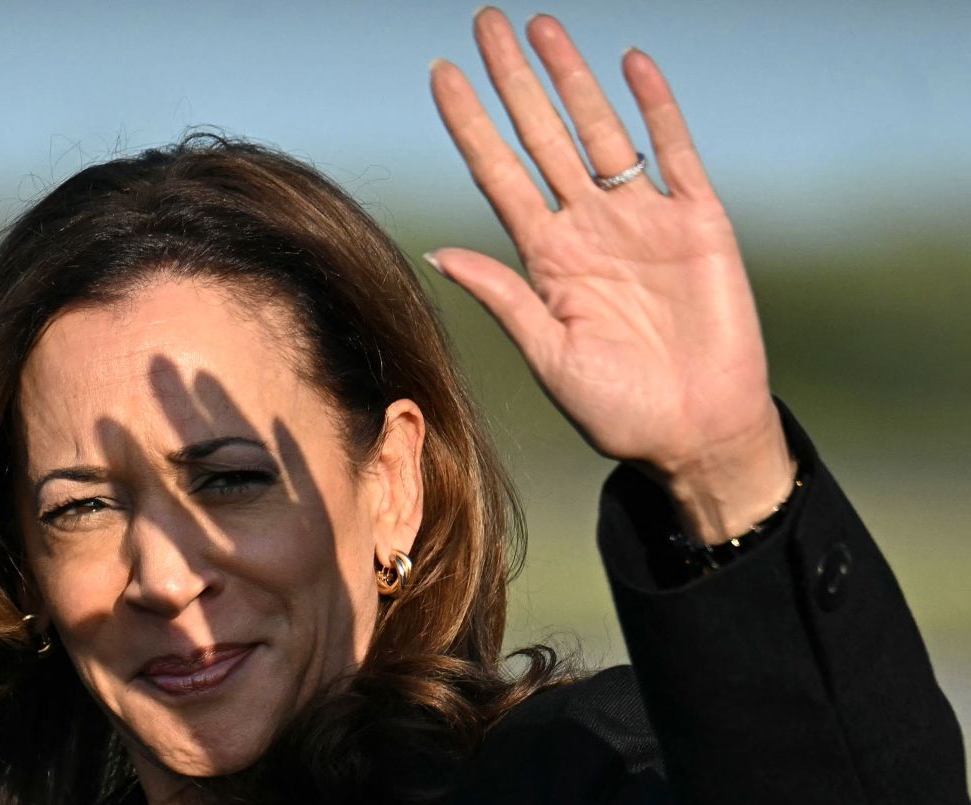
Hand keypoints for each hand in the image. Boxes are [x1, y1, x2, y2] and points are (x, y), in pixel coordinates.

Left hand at [427, 9, 794, 541]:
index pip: (498, 175)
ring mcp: (642, 221)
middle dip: (513, 81)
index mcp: (546, 260)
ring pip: (600, 132)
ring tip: (542, 27)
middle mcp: (588, 228)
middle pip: (541, 137)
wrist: (696, 433)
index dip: (470, 125)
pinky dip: (656, 108)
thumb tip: (437, 252)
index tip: (441, 75)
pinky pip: (674, 152)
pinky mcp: (697, 223)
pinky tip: (631, 64)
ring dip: (572, 79)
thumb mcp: (548, 357)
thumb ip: (503, 298)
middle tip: (485, 21)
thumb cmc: (618, 410)